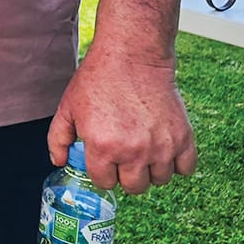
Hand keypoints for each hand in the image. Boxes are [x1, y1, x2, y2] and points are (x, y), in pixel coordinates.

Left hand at [47, 45, 194, 194]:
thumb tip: (60, 162)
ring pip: (159, 180)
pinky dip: (177, 163)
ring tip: (144, 148)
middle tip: (124, 155)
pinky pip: (186, 169)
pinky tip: (164, 148)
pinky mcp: (183, 138)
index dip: (102, 171)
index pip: (104, 182)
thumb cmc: (97, 80)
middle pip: (133, 187)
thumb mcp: (67, 107)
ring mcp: (161, 147)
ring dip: (151, 169)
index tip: (104, 158)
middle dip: (126, 174)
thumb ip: (58, 139)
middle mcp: (133, 152)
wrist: (132, 57)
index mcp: (102, 147)